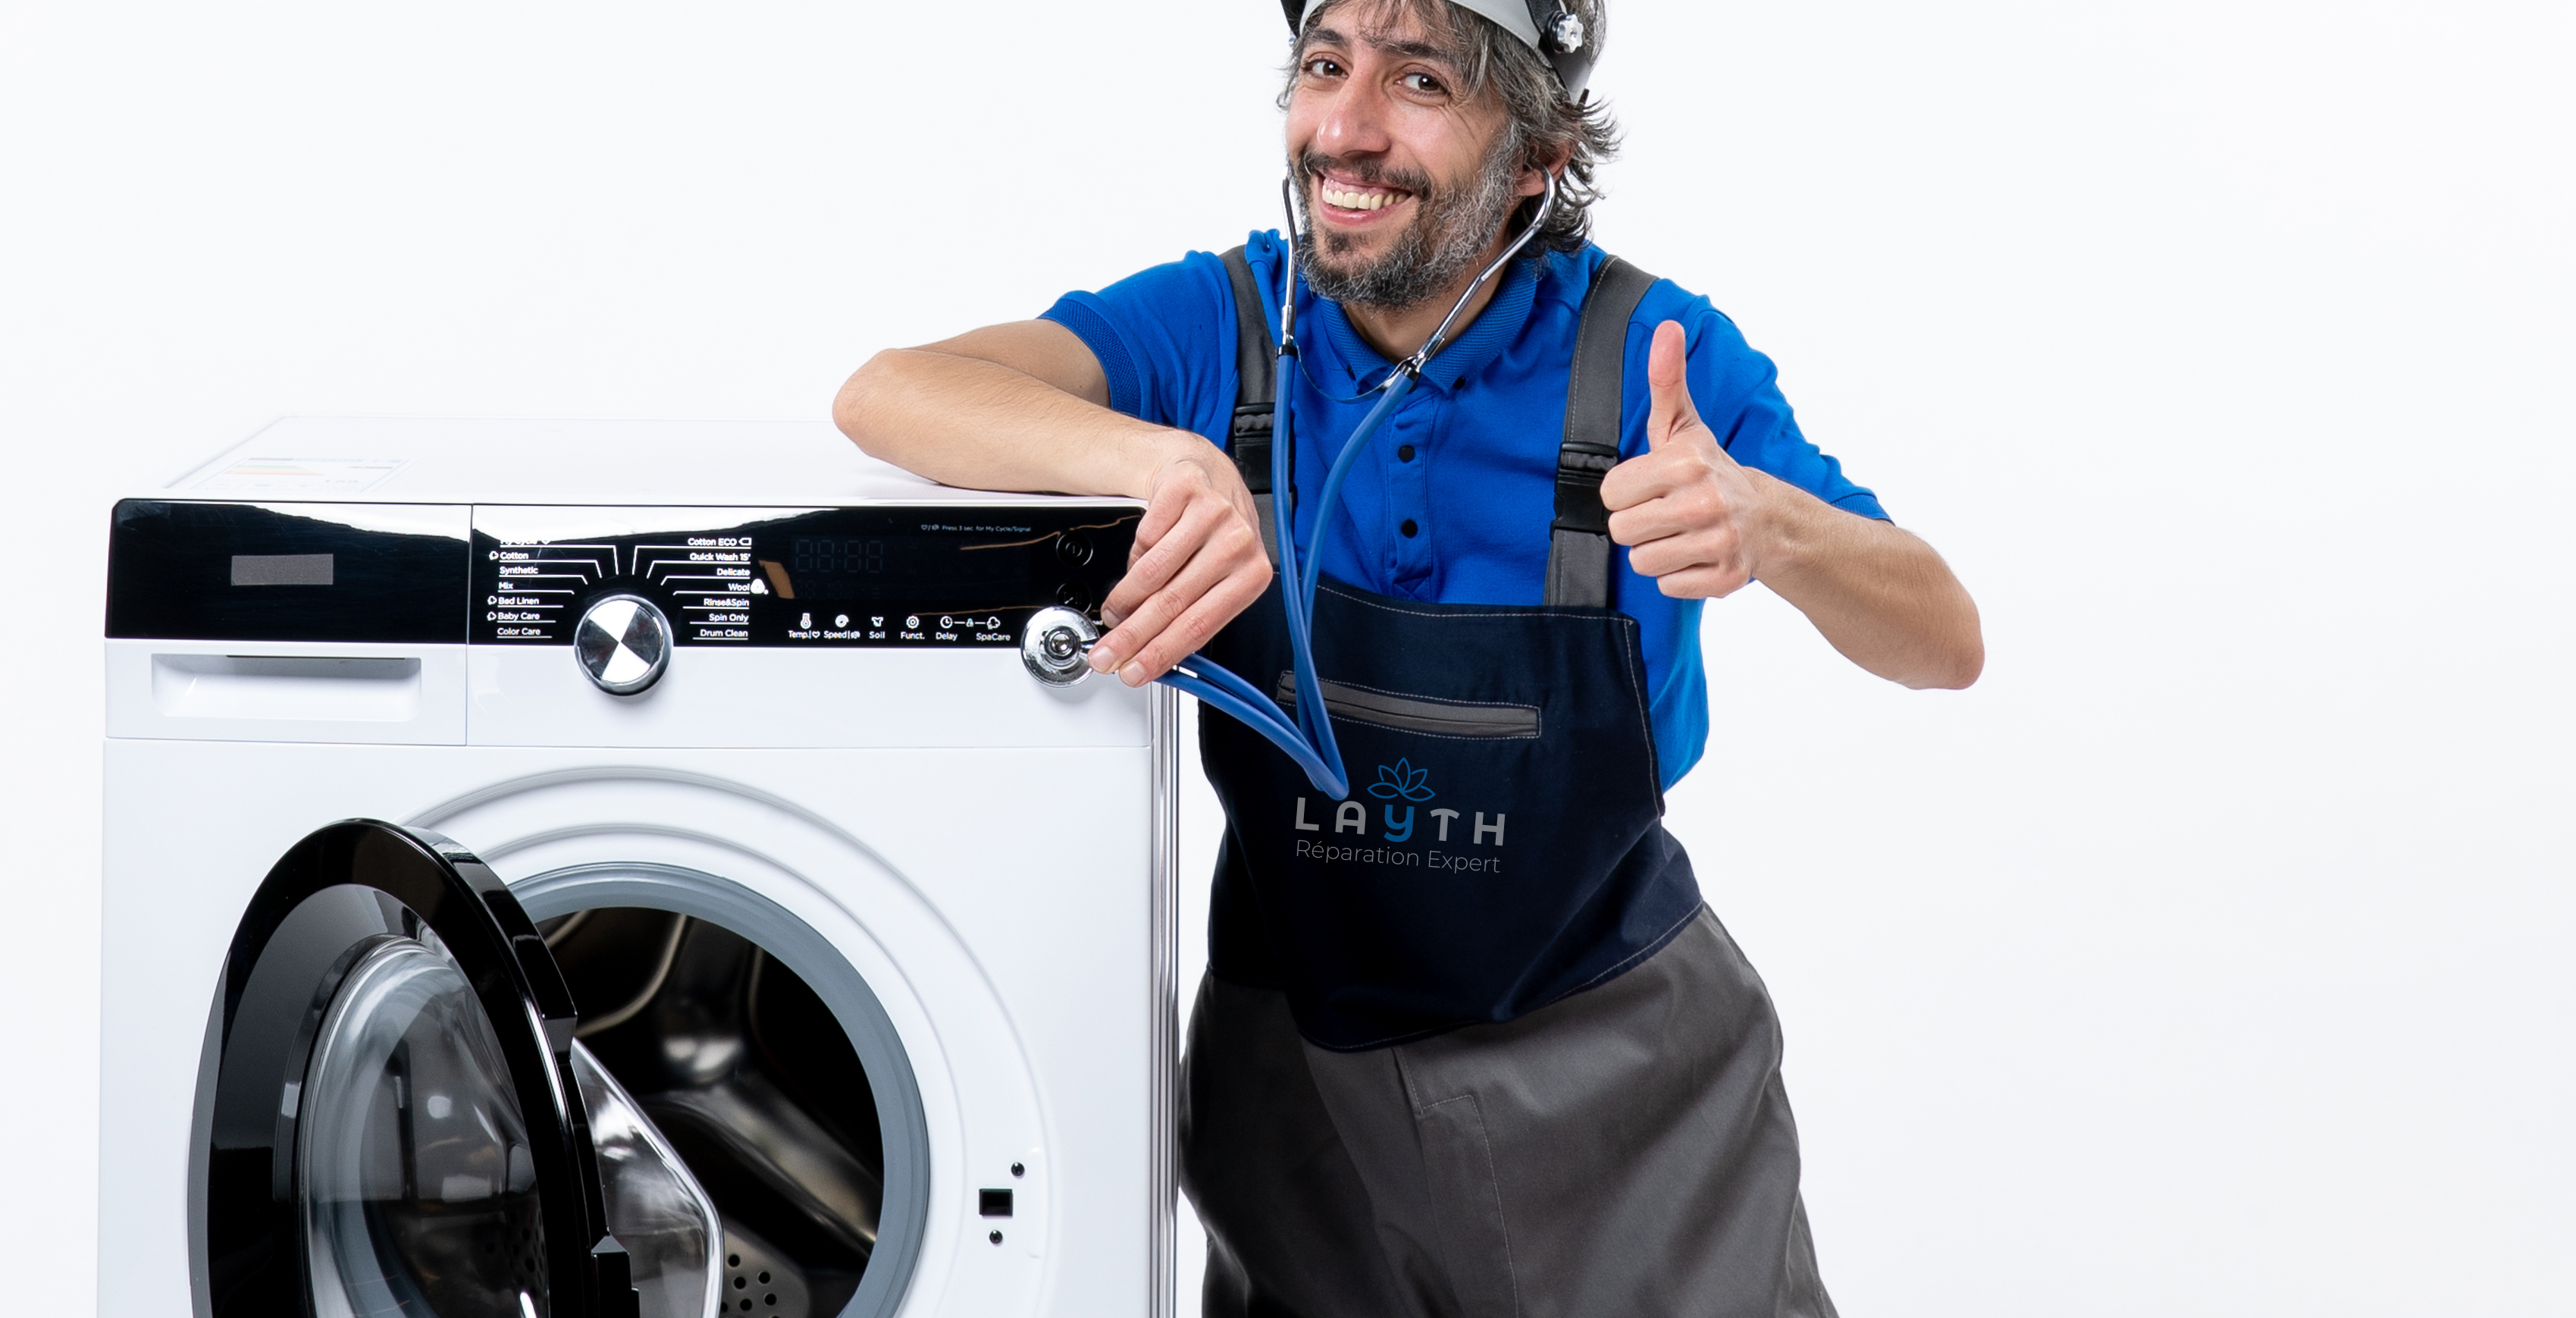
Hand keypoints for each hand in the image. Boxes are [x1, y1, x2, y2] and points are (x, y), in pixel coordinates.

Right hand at [1088, 442, 1272, 684]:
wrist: (1204, 472)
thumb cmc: (1212, 531)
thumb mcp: (1220, 574)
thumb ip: (1197, 613)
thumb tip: (1157, 658)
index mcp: (1253, 573)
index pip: (1200, 624)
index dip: (1161, 653)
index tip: (1134, 672)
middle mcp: (1238, 541)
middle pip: (1174, 602)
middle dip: (1133, 636)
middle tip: (1107, 655)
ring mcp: (1213, 513)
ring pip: (1154, 572)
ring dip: (1124, 600)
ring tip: (1112, 613)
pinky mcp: (1186, 490)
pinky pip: (1145, 537)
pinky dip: (1133, 557)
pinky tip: (1134, 564)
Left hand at [1601, 320, 1776, 598]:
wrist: (1769, 519)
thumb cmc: (1709, 470)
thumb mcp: (1684, 425)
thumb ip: (1666, 380)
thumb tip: (1666, 327)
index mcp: (1686, 462)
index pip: (1610, 494)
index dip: (1626, 492)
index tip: (1651, 486)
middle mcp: (1705, 502)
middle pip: (1622, 531)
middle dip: (1639, 523)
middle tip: (1665, 512)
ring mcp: (1718, 542)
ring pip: (1642, 562)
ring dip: (1656, 551)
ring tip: (1680, 533)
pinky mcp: (1724, 579)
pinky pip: (1667, 586)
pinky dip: (1678, 575)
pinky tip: (1696, 554)